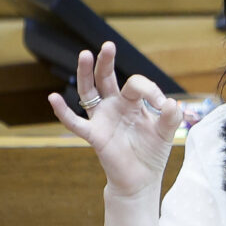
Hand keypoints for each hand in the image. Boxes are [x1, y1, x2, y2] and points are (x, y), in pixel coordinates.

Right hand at [48, 41, 183, 196]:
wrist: (141, 179)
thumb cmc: (151, 153)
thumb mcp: (166, 133)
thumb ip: (171, 117)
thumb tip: (172, 102)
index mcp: (133, 103)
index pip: (136, 84)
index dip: (150, 90)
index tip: (162, 104)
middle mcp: (115, 106)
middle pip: (106, 78)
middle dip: (106, 62)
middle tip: (109, 45)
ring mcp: (102, 119)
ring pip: (89, 92)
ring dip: (85, 74)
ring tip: (84, 54)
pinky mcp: (95, 135)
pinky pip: (75, 123)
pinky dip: (63, 112)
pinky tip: (53, 98)